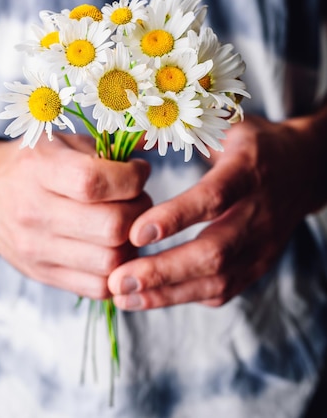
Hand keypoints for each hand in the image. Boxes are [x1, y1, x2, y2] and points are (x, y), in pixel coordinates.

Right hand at [0, 133, 150, 298]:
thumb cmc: (33, 163)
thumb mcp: (63, 140)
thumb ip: (108, 144)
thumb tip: (155, 143)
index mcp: (39, 169)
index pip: (94, 182)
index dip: (131, 178)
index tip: (138, 172)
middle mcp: (34, 212)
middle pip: (111, 227)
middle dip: (139, 212)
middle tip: (137, 200)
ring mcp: (37, 249)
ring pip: (110, 262)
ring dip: (132, 244)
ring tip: (127, 224)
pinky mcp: (43, 275)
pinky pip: (98, 288)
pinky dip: (118, 270)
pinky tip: (115, 247)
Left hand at [108, 111, 326, 309]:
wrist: (305, 169)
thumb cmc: (251, 144)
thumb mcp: (222, 125)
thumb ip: (181, 132)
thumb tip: (131, 133)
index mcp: (246, 170)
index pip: (212, 198)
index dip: (174, 217)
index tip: (134, 233)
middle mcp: (258, 212)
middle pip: (214, 251)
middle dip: (163, 270)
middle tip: (118, 280)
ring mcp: (262, 244)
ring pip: (218, 280)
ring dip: (167, 293)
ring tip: (123, 296)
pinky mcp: (259, 264)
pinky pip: (223, 291)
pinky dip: (184, 297)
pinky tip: (149, 297)